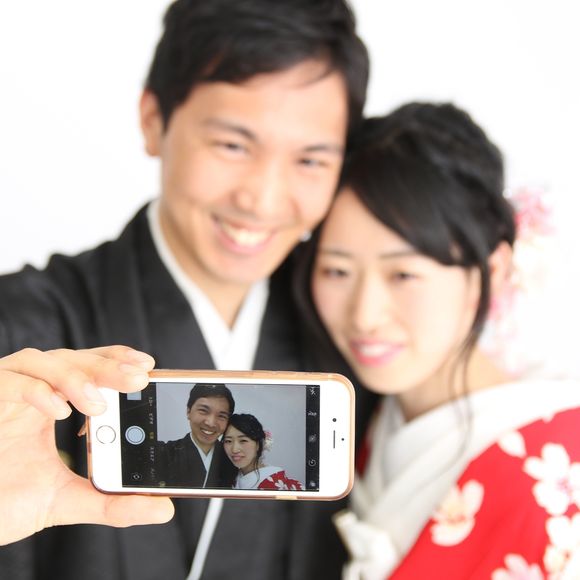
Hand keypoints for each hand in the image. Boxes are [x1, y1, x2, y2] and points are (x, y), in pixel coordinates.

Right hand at [0, 346, 173, 545]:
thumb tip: (163, 509)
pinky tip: (59, 411)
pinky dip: (35, 391)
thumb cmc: (5, 500)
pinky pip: (8, 382)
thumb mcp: (66, 501)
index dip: (117, 360)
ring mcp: (5, 392)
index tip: (148, 367)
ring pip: (43, 361)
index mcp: (54, 402)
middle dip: (109, 366)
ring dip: (76, 378)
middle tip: (139, 377)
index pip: (90, 367)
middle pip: (74, 360)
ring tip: (99, 405)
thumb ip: (112, 503)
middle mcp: (31, 390)